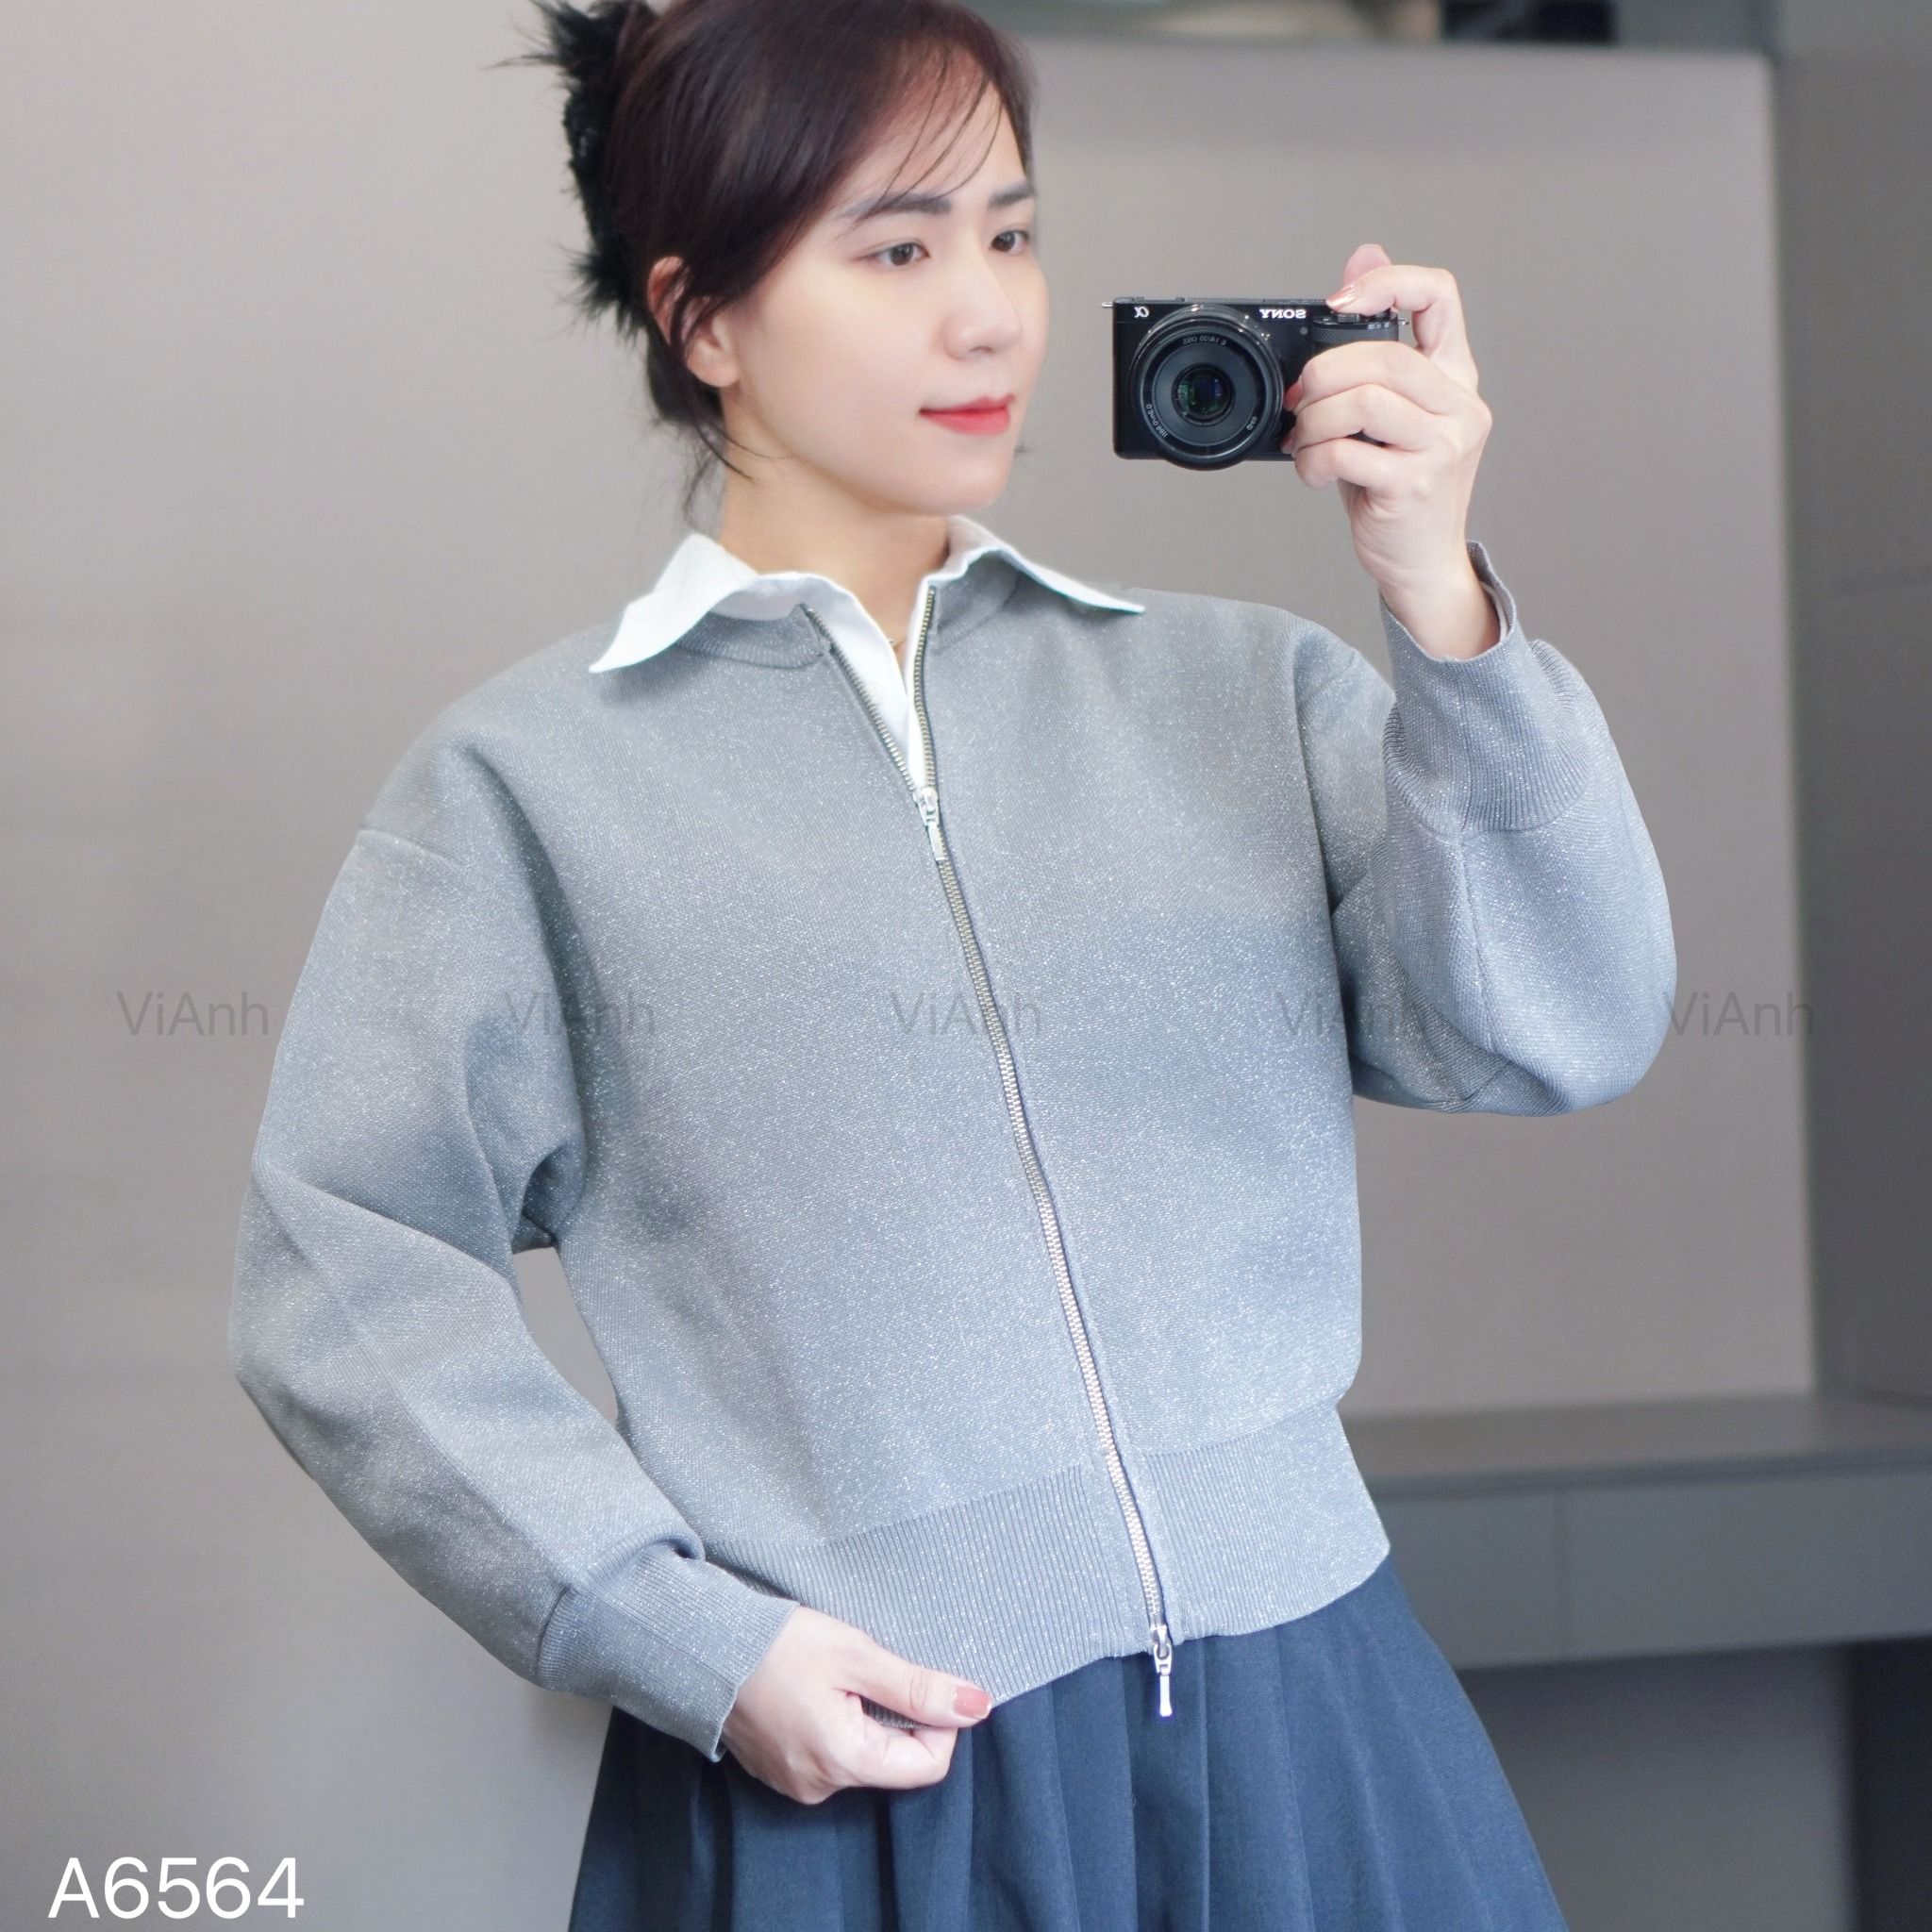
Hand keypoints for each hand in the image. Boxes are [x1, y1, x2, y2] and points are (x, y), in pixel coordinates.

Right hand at [719, 1604, 994, 1803]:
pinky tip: (815, 1688)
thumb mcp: (857, 1655)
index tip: (919, 1678)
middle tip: (871, 1667)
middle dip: (898, 1714)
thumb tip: (978, 1705)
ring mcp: (796, 1781)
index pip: (928, 1764)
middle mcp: (821, 1785)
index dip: (939, 1720)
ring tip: (837, 1674)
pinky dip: (837, 1721)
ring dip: (866, 1715)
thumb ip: (918, 1686)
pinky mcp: (779, 1768)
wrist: (701, 1645)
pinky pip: (830, 1753)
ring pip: (862, 1754)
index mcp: (845, 1761)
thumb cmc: (776, 1645)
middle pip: (895, 1761)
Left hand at [1282, 242, 1492, 604]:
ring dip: (1314, 419)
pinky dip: (1312, 460)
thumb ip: (1373, 344)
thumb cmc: (1398, 487)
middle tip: (1299, 401)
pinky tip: (1312, 472)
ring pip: (1365, 400)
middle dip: (1323, 374)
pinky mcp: (1415, 484)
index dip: (1387, 283)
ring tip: (1304, 440)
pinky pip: (1347, 452)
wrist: (1420, 562)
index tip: (1338, 303)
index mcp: (1454, 376)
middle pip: (1385, 354)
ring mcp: (1443, 446)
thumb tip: (1361, 257)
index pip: (1440, 295)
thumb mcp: (1386, 412)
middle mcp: (1458, 405)